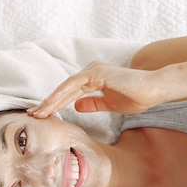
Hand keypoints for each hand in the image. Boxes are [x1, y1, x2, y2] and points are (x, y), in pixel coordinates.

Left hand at [27, 61, 160, 117]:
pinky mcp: (97, 73)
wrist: (153, 90)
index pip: (69, 93)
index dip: (56, 105)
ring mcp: (93, 71)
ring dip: (51, 101)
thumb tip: (76, 107)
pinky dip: (61, 95)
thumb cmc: (137, 96)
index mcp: (94, 79)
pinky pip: (74, 85)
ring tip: (38, 113)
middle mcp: (91, 72)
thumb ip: (93, 103)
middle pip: (64, 90)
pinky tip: (51, 105)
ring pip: (66, 87)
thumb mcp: (110, 104)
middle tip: (33, 115)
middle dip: (48, 103)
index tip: (43, 116)